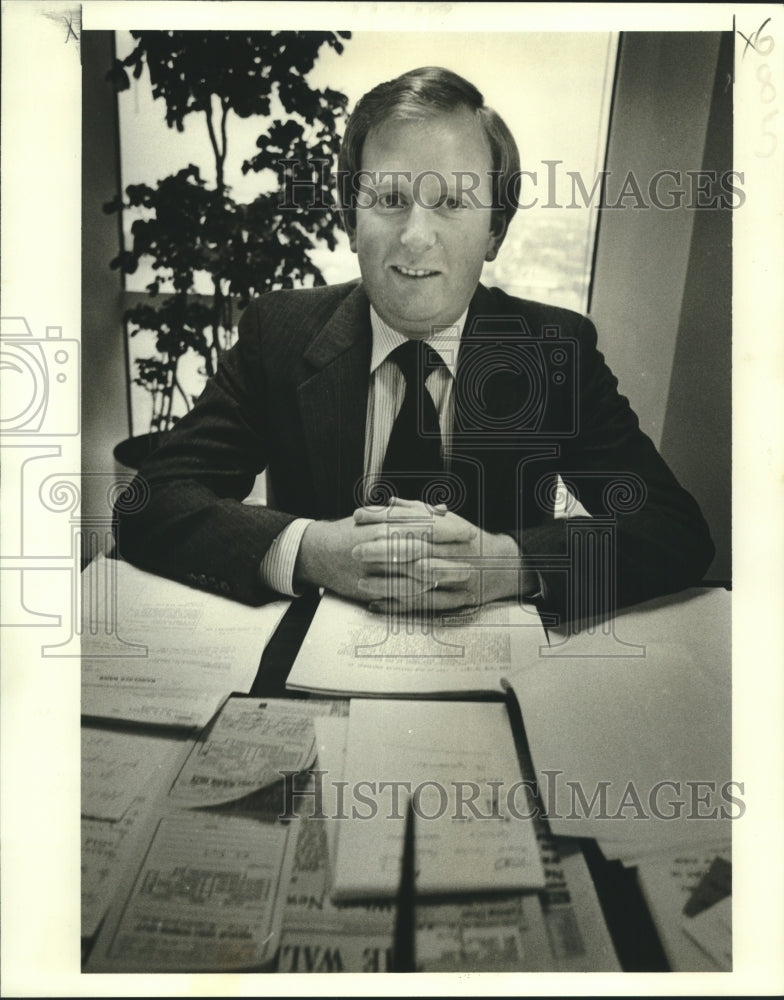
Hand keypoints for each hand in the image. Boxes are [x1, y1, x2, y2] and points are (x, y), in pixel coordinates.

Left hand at [350, 498, 536, 611]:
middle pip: (412, 550)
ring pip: (416, 581)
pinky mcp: (451, 599)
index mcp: (447, 529)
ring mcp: (452, 577)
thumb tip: (388, 503)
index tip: (359, 517)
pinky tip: (377, 604)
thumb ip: (417, 511)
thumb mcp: (448, 519)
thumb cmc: (468, 540)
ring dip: (387, 583)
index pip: (410, 521)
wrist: (502, 565)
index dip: (383, 519)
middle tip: (355, 550)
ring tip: (360, 583)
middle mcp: (450, 552)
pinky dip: (398, 606)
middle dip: (382, 551)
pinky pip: (422, 604)